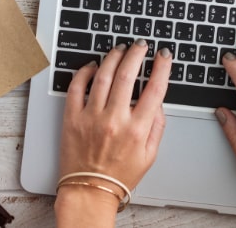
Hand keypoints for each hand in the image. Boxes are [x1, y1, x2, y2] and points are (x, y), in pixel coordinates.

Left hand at [54, 40, 171, 225]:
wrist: (90, 190)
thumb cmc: (119, 175)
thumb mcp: (150, 155)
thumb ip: (157, 126)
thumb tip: (158, 102)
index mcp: (137, 129)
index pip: (155, 89)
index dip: (162, 67)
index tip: (164, 55)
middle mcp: (114, 120)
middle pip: (128, 75)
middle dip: (136, 54)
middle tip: (140, 45)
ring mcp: (91, 117)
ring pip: (103, 76)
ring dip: (113, 57)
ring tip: (119, 49)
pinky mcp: (72, 117)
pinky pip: (77, 87)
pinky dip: (84, 72)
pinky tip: (92, 65)